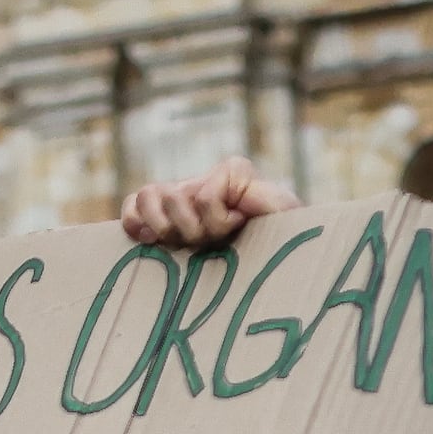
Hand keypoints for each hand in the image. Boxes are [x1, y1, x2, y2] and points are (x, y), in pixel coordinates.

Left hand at [120, 157, 298, 250]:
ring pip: (170, 196)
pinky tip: (240, 219)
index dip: (135, 220)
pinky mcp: (234, 169)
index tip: (150, 239)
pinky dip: (220, 218)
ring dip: (193, 226)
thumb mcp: (201, 260)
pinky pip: (205, 199)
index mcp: (181, 210)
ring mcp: (215, 176)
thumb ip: (168, 243)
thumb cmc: (249, 264)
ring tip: (217, 233)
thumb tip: (135, 232)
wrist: (297, 248)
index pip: (136, 203)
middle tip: (197, 241)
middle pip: (148, 196)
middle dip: (169, 229)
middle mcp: (194, 189)